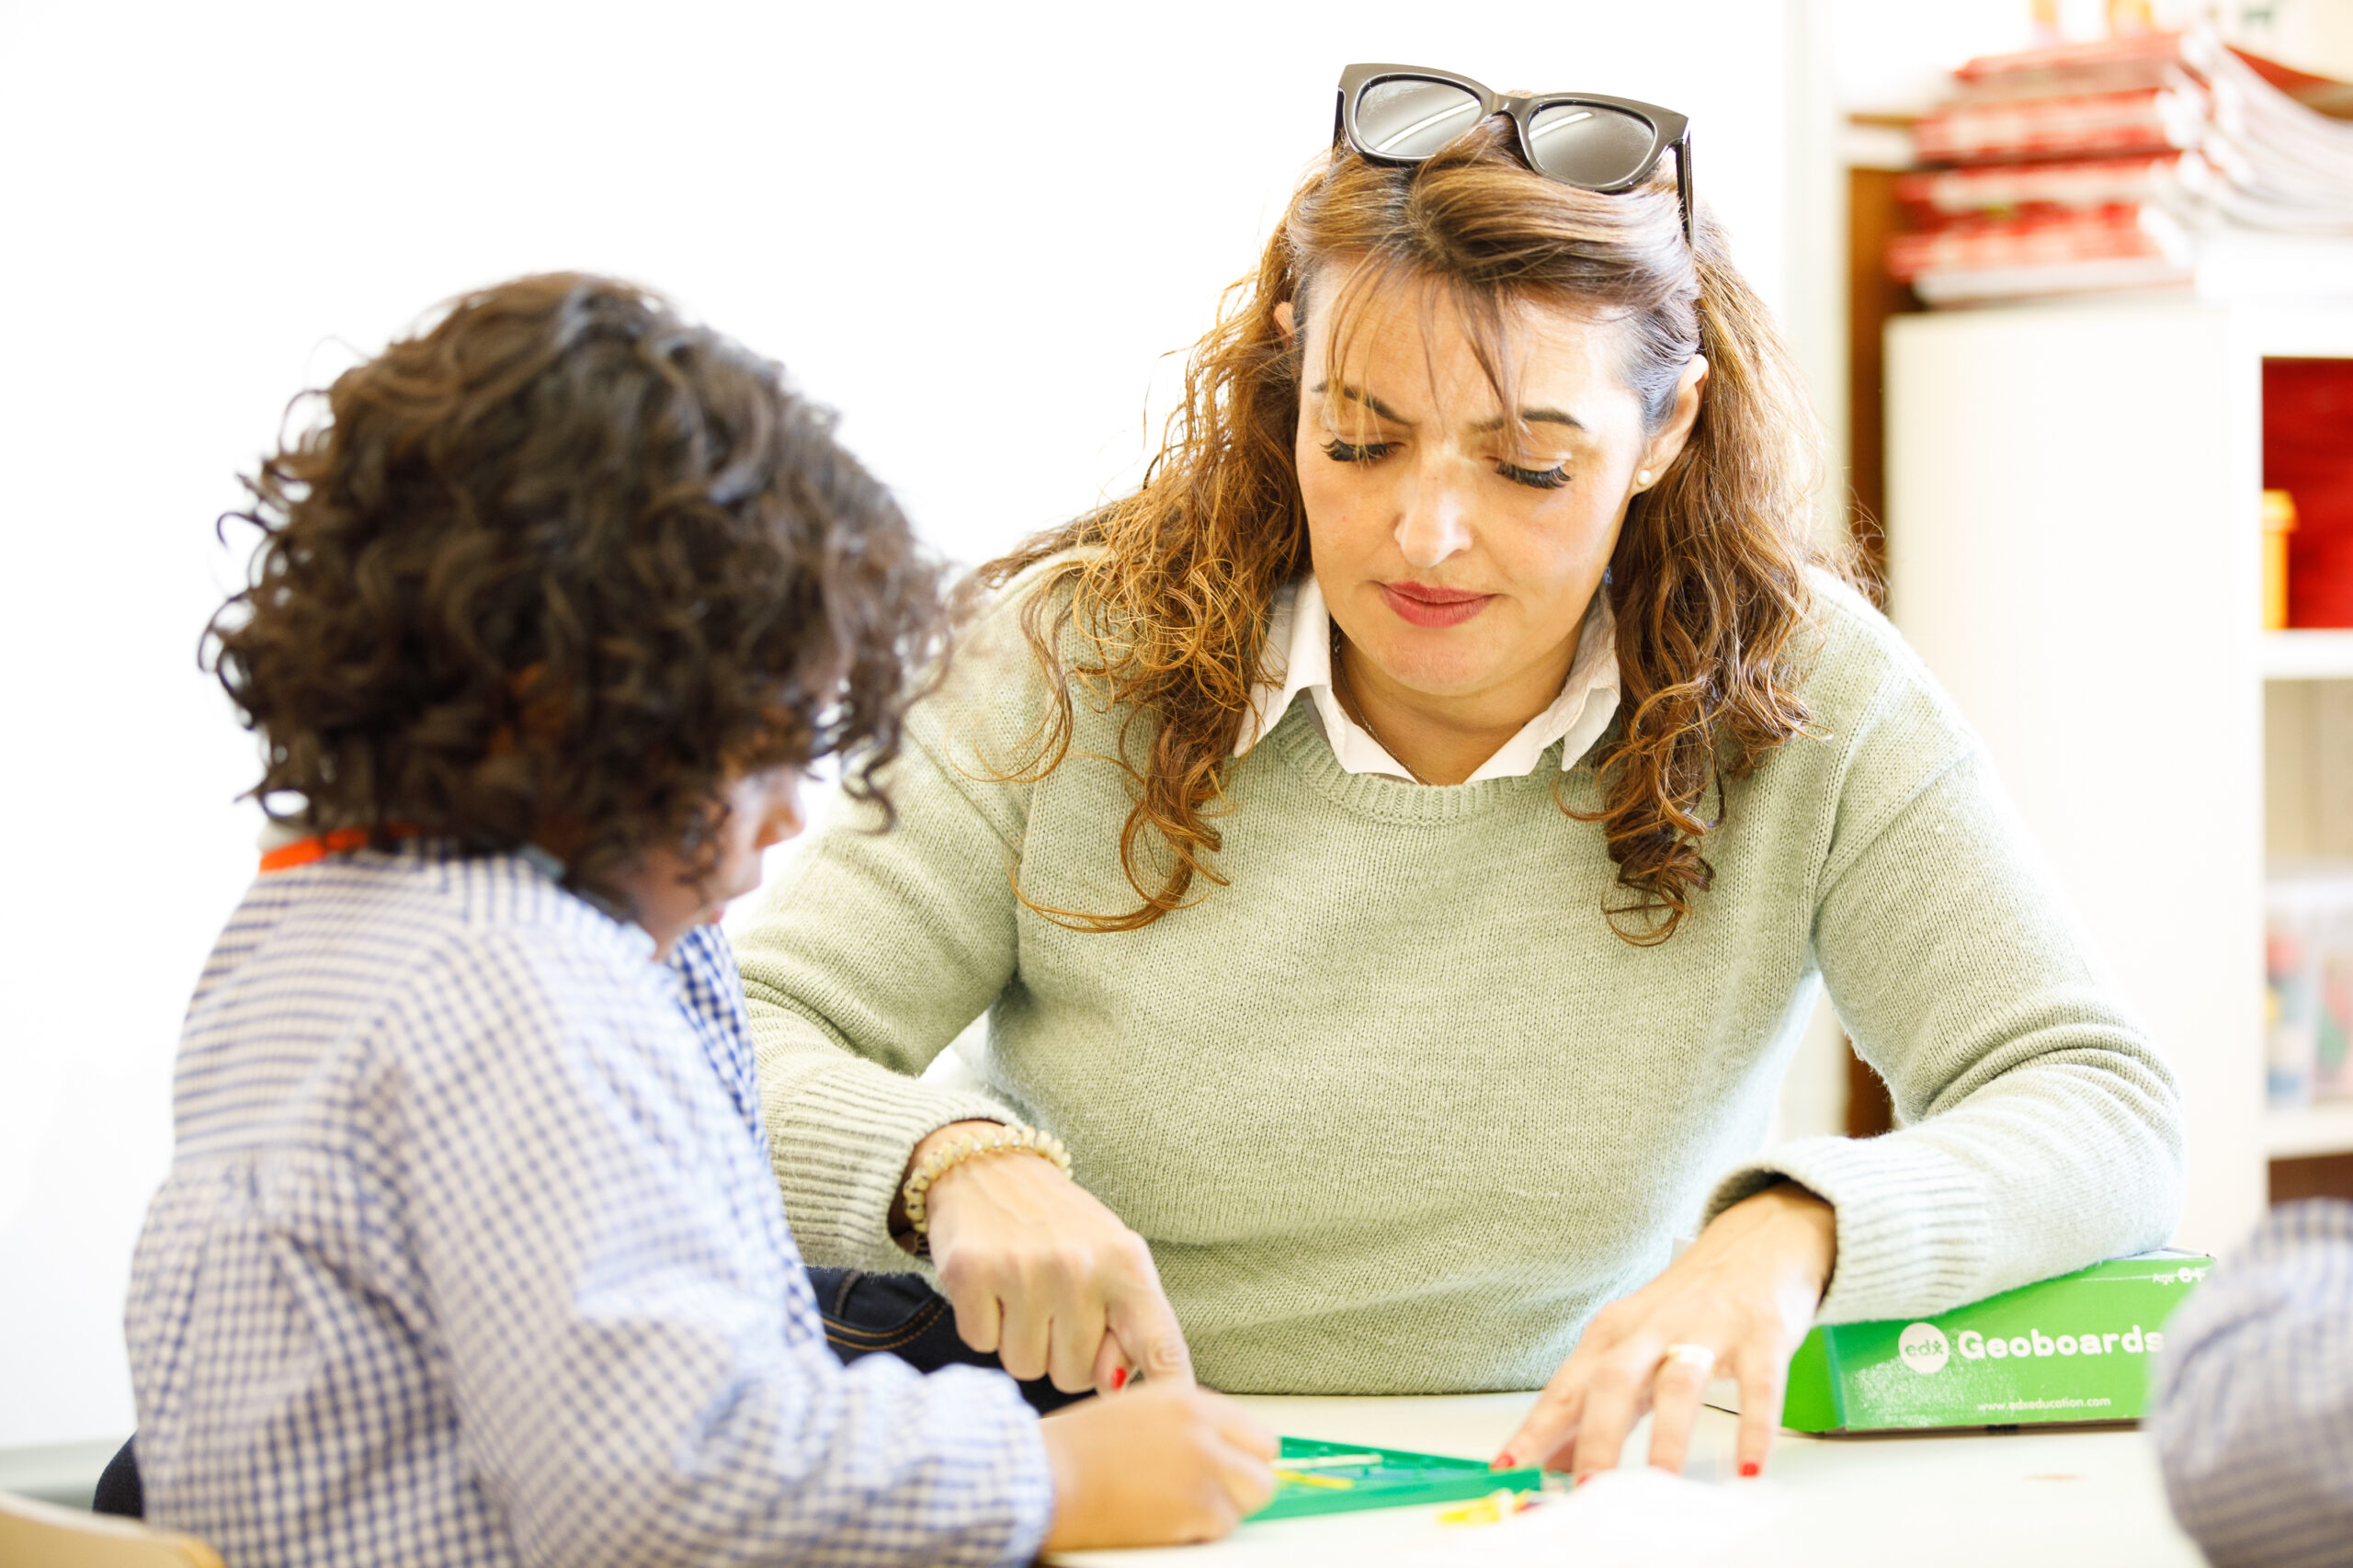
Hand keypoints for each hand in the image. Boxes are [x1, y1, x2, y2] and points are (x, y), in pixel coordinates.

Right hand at [905, 1121, 1192, 1393]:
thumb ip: (1127, 1323)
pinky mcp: (971, 1271)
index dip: (1169, 1391)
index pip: (1159, 1346)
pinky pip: (982, 1345)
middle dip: (1061, 1353)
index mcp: (1127, 1263)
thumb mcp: (1112, 1258)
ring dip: (1021, 1342)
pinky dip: (984, 1326)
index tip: (1177, 1424)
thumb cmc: (1061, 1227)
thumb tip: (1114, 1389)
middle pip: (1074, 1376)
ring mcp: (1024, 1269)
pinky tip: (991, 1287)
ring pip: (1026, 1367)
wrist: (989, 1164)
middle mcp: (1080, 1266)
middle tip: (1053, 1305)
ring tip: (1023, 1293)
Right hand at [1039, 1383, 1276, 1550]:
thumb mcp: (1136, 1412)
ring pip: (1252, 1496)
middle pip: (1263, 1463)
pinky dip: (1200, 1531)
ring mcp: (1205, 1466)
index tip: (1229, 1468)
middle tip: (1209, 1494)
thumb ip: (1182, 1424)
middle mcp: (1203, 1428)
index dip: (1240, 1454)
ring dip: (1224, 1508)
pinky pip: (1223, 1527)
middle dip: (1241, 1482)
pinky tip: (1164, 1521)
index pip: (1251, 1429)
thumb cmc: (1074, 1451)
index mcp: (1186, 1399)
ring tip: (1180, 1508)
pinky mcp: (1199, 1507)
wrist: (1048, 1478)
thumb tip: (1216, 1448)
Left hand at [1497, 1182, 1835, 1480]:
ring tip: (1662, 1484)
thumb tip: (1551, 1463)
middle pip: (1612, 1381)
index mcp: (1611, 1335)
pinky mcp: (1759, 1334)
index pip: (1564, 1389)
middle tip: (1589, 1489)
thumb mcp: (1631, 1351)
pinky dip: (1753, 1426)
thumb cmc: (1684, 1307)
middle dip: (1596, 1438)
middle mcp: (1651, 1329)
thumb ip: (1593, 1407)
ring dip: (1668, 1437)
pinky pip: (1756, 1385)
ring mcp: (1706, 1328)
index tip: (1510, 1469)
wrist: (1754, 1244)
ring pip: (1679, 1383)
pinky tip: (1748, 1465)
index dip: (1535, 1430)